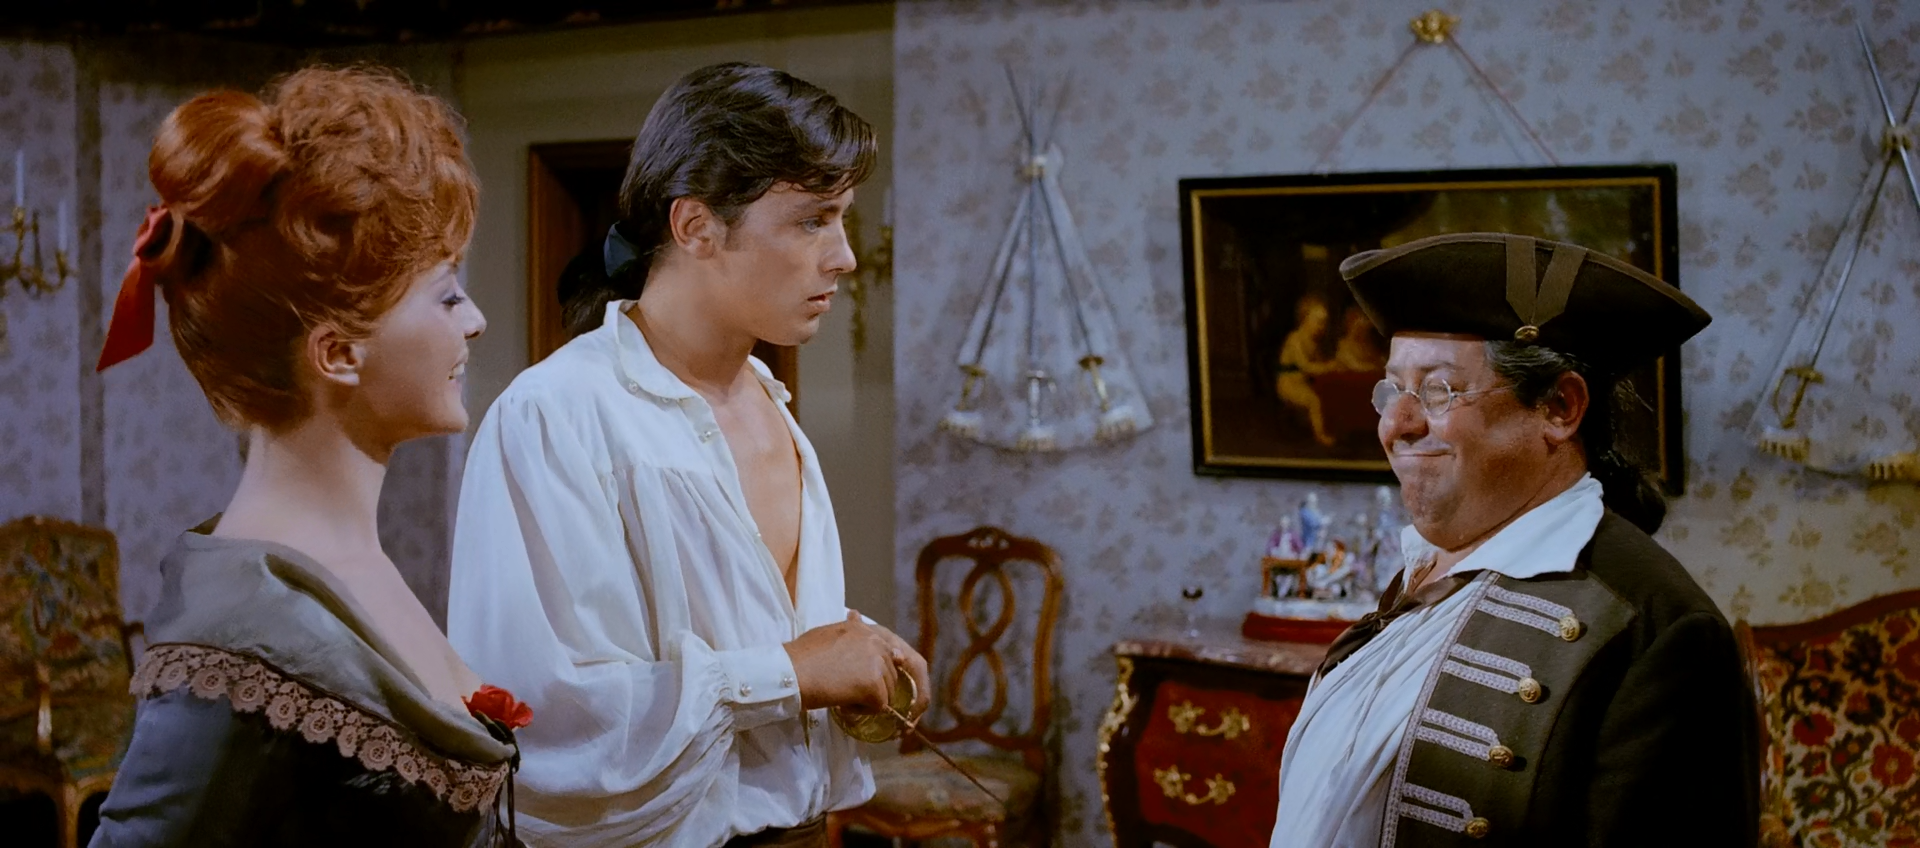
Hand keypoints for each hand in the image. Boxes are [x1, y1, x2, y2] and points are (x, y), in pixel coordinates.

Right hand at [784, 612, 930, 714]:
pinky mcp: (874, 686)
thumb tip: (857, 614)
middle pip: (889, 673)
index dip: (873, 670)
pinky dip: (862, 710)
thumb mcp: (828, 632)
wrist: (791, 672)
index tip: (854, 677)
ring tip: (841, 694)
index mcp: (864, 629)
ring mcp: (877, 663)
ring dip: (867, 698)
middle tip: (843, 686)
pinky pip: (880, 706)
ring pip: (887, 691)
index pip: (886, 652)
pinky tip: (843, 703)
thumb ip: (849, 629)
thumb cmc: (801, 655)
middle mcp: (875, 642)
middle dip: (871, 685)